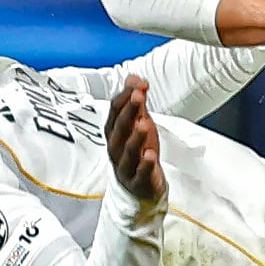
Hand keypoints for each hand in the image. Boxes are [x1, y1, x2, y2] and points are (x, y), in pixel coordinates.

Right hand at [106, 78, 167, 209]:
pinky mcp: (138, 182)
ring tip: (144, 123)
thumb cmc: (138, 152)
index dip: (125, 97)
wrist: (140, 188)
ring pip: (128, 151)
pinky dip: (145, 165)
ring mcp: (125, 166)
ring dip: (135, 136)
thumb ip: (136, 102)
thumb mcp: (138, 123)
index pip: (115, 112)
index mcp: (114, 132)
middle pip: (119, 129)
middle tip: (138, 96)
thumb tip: (133, 77)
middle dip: (128, 111)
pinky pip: (140, 173)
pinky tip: (150, 155)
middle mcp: (116, 148)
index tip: (138, 85)